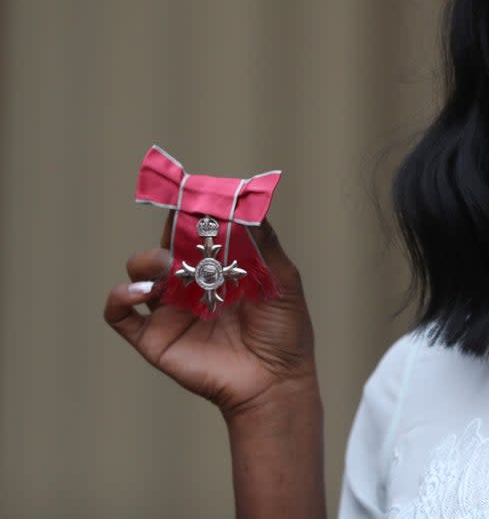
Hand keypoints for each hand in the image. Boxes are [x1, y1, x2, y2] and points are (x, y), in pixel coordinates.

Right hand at [104, 217, 317, 418]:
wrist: (274, 382)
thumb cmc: (284, 332)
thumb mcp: (282, 280)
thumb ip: (264, 244)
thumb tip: (249, 205)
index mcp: (222, 265)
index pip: (199, 228)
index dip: (194, 209)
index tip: (195, 193)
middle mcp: (193, 282)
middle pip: (168, 242)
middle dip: (172, 229)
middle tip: (183, 225)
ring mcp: (171, 309)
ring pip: (140, 270)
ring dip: (147, 260)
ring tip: (168, 267)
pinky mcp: (154, 336)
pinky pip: (119, 312)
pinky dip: (119, 296)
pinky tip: (140, 292)